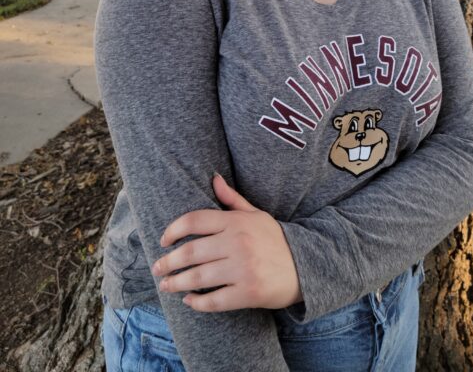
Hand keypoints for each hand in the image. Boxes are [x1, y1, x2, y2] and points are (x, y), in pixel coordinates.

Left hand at [152, 173, 302, 312]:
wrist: (306, 266)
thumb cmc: (275, 239)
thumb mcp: (256, 214)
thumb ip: (232, 199)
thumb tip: (213, 178)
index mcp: (236, 222)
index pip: (195, 220)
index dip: (173, 230)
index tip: (163, 240)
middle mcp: (238, 243)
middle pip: (191, 252)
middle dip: (168, 262)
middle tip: (157, 267)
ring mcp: (243, 269)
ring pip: (198, 277)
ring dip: (176, 283)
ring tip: (166, 285)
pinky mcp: (248, 293)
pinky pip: (215, 300)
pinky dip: (197, 302)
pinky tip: (189, 300)